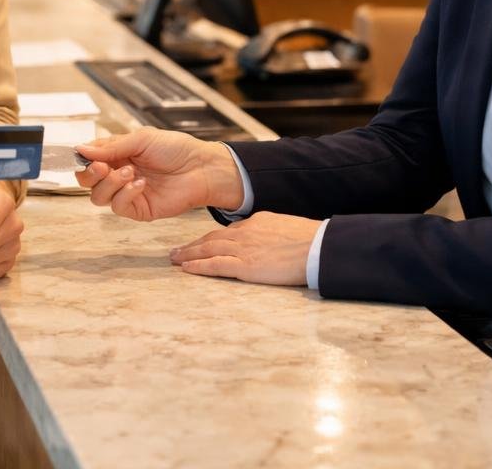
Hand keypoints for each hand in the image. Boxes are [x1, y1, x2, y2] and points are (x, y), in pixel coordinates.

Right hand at [74, 128, 243, 221]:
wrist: (201, 168)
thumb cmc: (176, 149)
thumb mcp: (141, 139)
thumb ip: (111, 147)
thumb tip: (80, 149)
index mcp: (117, 154)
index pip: (89, 160)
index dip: (83, 159)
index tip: (84, 156)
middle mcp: (118, 174)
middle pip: (87, 182)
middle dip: (90, 174)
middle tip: (103, 167)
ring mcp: (127, 194)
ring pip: (98, 197)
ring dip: (110, 183)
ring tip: (130, 172)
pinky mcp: (138, 209)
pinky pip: (118, 207)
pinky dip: (125, 194)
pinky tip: (141, 184)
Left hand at [169, 212, 322, 286]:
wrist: (317, 246)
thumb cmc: (309, 240)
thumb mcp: (285, 228)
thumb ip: (270, 233)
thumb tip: (266, 241)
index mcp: (256, 223)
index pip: (227, 232)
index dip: (209, 239)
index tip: (198, 243)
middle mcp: (245, 233)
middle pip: (211, 239)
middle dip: (192, 245)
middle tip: (175, 251)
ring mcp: (243, 249)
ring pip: (208, 250)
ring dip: (188, 254)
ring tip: (174, 259)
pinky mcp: (245, 266)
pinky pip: (215, 265)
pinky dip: (198, 266)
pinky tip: (186, 269)